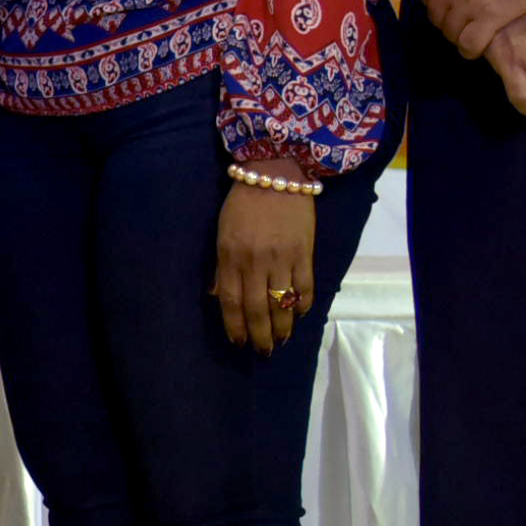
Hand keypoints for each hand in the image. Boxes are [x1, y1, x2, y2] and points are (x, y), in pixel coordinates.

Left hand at [212, 168, 315, 356]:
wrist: (276, 174)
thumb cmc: (243, 204)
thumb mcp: (222, 233)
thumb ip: (222, 267)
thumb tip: (219, 298)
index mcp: (230, 256)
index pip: (231, 301)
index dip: (235, 326)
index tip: (239, 343)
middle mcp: (255, 261)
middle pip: (257, 308)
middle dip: (260, 335)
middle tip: (263, 352)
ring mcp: (282, 258)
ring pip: (282, 303)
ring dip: (283, 327)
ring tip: (281, 341)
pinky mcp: (304, 252)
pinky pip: (305, 286)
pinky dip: (303, 305)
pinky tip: (299, 315)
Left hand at [410, 0, 525, 59]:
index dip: (434, 1)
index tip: (446, 4)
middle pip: (436, 15)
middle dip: (444, 20)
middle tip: (459, 21)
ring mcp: (469, 3)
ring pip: (450, 32)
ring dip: (456, 35)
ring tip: (468, 34)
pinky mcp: (493, 17)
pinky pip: (470, 43)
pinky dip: (469, 49)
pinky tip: (476, 48)